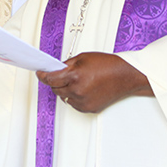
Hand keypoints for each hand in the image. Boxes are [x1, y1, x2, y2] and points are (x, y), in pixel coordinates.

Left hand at [36, 52, 152, 112]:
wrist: (126, 76)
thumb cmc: (108, 65)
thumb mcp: (83, 58)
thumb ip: (66, 64)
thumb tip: (55, 69)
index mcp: (74, 76)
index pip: (50, 79)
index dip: (43, 76)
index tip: (40, 74)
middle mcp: (78, 90)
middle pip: (55, 89)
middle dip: (56, 82)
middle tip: (64, 75)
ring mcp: (83, 101)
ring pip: (64, 97)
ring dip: (66, 90)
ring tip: (78, 82)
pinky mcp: (89, 108)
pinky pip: (74, 103)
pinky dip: (75, 97)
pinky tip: (84, 89)